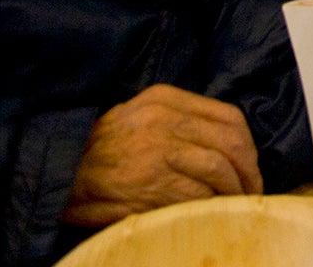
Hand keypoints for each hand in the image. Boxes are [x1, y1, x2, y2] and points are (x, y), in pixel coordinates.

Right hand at [63, 84, 262, 228]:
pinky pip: (198, 194)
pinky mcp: (151, 184)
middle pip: (231, 142)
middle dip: (248, 170)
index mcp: (165, 99)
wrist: (61, 173)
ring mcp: (158, 151)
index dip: (247, 145)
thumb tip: (224, 142)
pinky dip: (213, 204)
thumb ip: (179, 119)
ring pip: (219, 168)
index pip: (228, 117)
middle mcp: (164, 120)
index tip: (251, 164)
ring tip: (236, 203)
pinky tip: (213, 212)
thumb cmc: (103, 150)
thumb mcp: (140, 116)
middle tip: (252, 189)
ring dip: (235, 190)